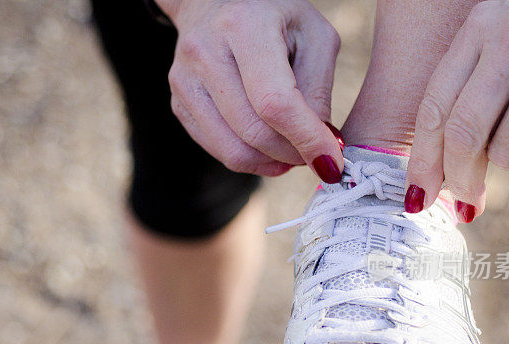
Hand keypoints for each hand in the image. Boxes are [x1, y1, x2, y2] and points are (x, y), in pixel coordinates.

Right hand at [156, 0, 343, 178]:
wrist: (216, 4)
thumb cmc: (275, 19)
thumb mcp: (314, 36)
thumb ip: (319, 90)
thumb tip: (320, 148)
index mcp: (244, 27)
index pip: (275, 102)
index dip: (305, 138)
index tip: (330, 161)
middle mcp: (205, 52)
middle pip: (253, 131)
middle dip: (291, 154)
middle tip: (313, 154)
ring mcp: (184, 80)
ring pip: (233, 150)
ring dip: (271, 163)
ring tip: (292, 151)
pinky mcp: (178, 103)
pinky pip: (218, 150)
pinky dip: (250, 159)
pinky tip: (268, 147)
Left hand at [406, 0, 508, 221]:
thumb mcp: (499, 41)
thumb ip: (467, 93)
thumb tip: (433, 182)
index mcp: (480, 27)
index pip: (434, 107)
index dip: (422, 161)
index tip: (417, 196)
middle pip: (464, 135)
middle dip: (459, 179)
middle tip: (466, 199)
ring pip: (508, 153)